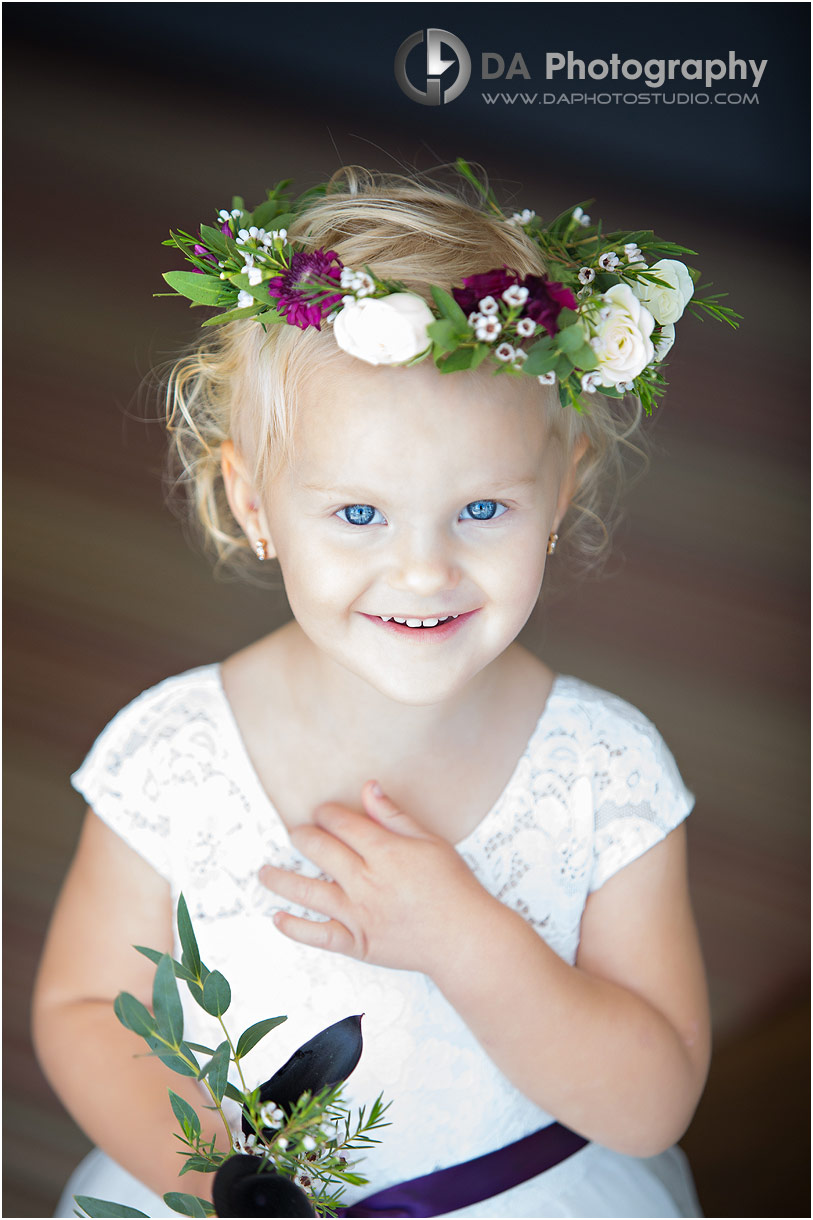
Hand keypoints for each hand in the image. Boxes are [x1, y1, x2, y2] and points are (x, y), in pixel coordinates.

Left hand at [259, 781, 492, 975]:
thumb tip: (368, 788)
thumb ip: (394, 816)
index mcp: (386, 853)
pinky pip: (319, 936)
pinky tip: (278, 917)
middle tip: (294, 832)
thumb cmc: (453, 888)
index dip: (327, 815)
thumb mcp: (430, 842)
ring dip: (282, 880)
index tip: (320, 812)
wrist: (464, 939)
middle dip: (304, 837)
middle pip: (321, 852)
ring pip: (309, 893)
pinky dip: (295, 928)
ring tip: (263, 873)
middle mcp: (367, 882)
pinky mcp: (358, 943)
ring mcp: (359, 915)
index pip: (344, 825)